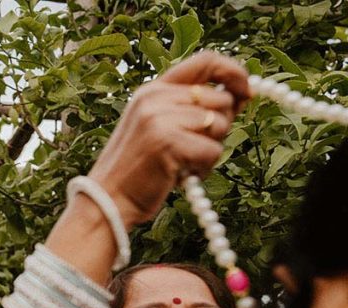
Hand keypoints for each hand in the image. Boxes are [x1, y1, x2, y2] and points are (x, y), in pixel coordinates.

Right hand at [88, 51, 249, 227]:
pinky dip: (205, 168)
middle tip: (194, 148)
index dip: (234, 71)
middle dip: (220, 127)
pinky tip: (182, 174)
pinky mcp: (167, 142)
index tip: (247, 91)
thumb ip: (193, 109)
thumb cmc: (138, 169)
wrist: (106, 201)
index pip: (205, 61)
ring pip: (220, 125)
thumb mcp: (160, 128)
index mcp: (152, 90)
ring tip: (183, 162)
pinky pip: (213, 150)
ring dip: (211, 149)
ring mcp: (159, 118)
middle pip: (221, 98)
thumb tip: (242, 94)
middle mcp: (154, 98)